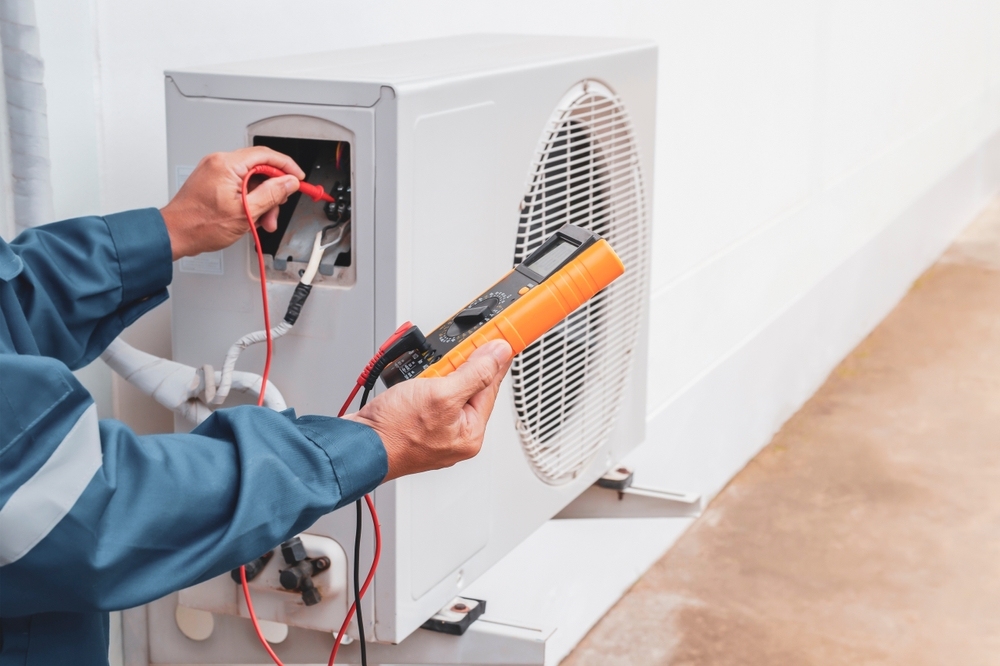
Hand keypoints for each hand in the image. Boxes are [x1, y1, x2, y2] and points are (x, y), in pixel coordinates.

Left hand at [160, 147, 305, 259]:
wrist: (175, 234)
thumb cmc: (200, 225)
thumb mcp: (245, 213)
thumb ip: (271, 194)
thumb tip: (289, 182)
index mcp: (227, 165)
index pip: (266, 155)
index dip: (287, 167)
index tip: (298, 179)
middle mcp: (220, 162)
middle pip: (260, 169)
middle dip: (273, 191)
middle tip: (277, 210)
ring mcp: (215, 170)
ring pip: (251, 179)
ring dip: (262, 199)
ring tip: (262, 220)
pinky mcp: (213, 180)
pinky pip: (239, 184)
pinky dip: (249, 199)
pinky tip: (250, 216)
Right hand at [344, 340, 513, 481]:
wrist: (357, 446)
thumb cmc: (394, 431)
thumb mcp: (441, 394)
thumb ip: (475, 373)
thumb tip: (498, 355)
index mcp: (470, 433)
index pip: (491, 386)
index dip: (493, 358)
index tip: (498, 338)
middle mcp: (456, 435)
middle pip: (470, 387)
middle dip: (458, 367)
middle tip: (447, 357)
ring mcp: (436, 431)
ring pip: (447, 389)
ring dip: (437, 374)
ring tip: (423, 375)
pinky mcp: (417, 425)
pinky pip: (429, 397)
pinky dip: (423, 384)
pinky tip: (414, 382)